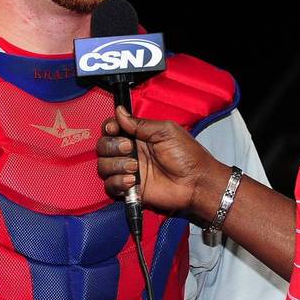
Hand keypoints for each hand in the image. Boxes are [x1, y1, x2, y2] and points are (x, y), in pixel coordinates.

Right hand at [96, 106, 222, 216]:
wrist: (196, 182)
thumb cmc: (187, 155)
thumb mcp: (165, 131)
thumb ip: (140, 124)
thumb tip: (119, 111)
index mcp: (138, 136)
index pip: (112, 128)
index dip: (109, 128)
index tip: (114, 129)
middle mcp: (130, 152)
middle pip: (103, 146)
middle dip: (111, 146)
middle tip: (129, 148)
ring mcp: (128, 171)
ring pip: (103, 165)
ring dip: (115, 165)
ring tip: (134, 167)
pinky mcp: (129, 189)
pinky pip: (110, 185)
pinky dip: (117, 182)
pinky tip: (132, 181)